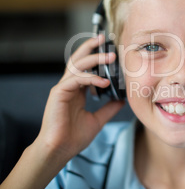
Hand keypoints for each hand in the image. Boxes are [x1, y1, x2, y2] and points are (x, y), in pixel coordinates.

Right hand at [36, 34, 124, 159]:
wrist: (61, 150)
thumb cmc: (74, 137)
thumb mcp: (98, 119)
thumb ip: (109, 108)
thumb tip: (123, 100)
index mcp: (77, 90)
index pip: (86, 67)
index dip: (96, 56)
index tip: (110, 48)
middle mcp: (69, 86)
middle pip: (78, 59)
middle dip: (91, 47)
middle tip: (105, 38)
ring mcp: (63, 88)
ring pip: (77, 65)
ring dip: (94, 59)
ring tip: (110, 56)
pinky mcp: (58, 93)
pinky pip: (75, 80)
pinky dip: (90, 78)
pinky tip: (103, 82)